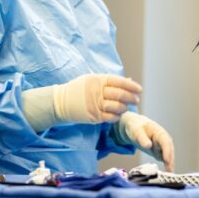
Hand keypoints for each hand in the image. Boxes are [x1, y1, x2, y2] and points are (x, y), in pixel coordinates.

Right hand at [21, 75, 140, 131]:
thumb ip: (110, 81)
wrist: (60, 102)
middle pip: (120, 94)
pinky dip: (117, 116)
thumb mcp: (92, 80)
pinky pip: (110, 117)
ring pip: (117, 107)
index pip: (119, 81)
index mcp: (97, 80)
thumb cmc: (78, 89)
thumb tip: (130, 81)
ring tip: (127, 107)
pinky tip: (118, 114)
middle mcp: (96, 91)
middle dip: (131, 98)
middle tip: (136, 100)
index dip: (131, 86)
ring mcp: (94, 104)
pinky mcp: (93, 116)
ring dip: (125, 108)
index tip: (139, 89)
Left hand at [113, 112, 174, 171]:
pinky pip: (163, 158)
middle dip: (170, 160)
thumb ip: (142, 138)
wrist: (134, 126)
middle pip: (169, 149)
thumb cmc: (135, 127)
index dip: (167, 151)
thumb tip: (149, 145)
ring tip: (168, 173)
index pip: (165, 141)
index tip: (166, 160)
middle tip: (169, 171)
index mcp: (159, 132)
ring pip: (168, 155)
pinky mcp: (159, 152)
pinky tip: (165, 173)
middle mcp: (163, 139)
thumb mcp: (136, 131)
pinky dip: (165, 165)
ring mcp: (161, 146)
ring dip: (169, 164)